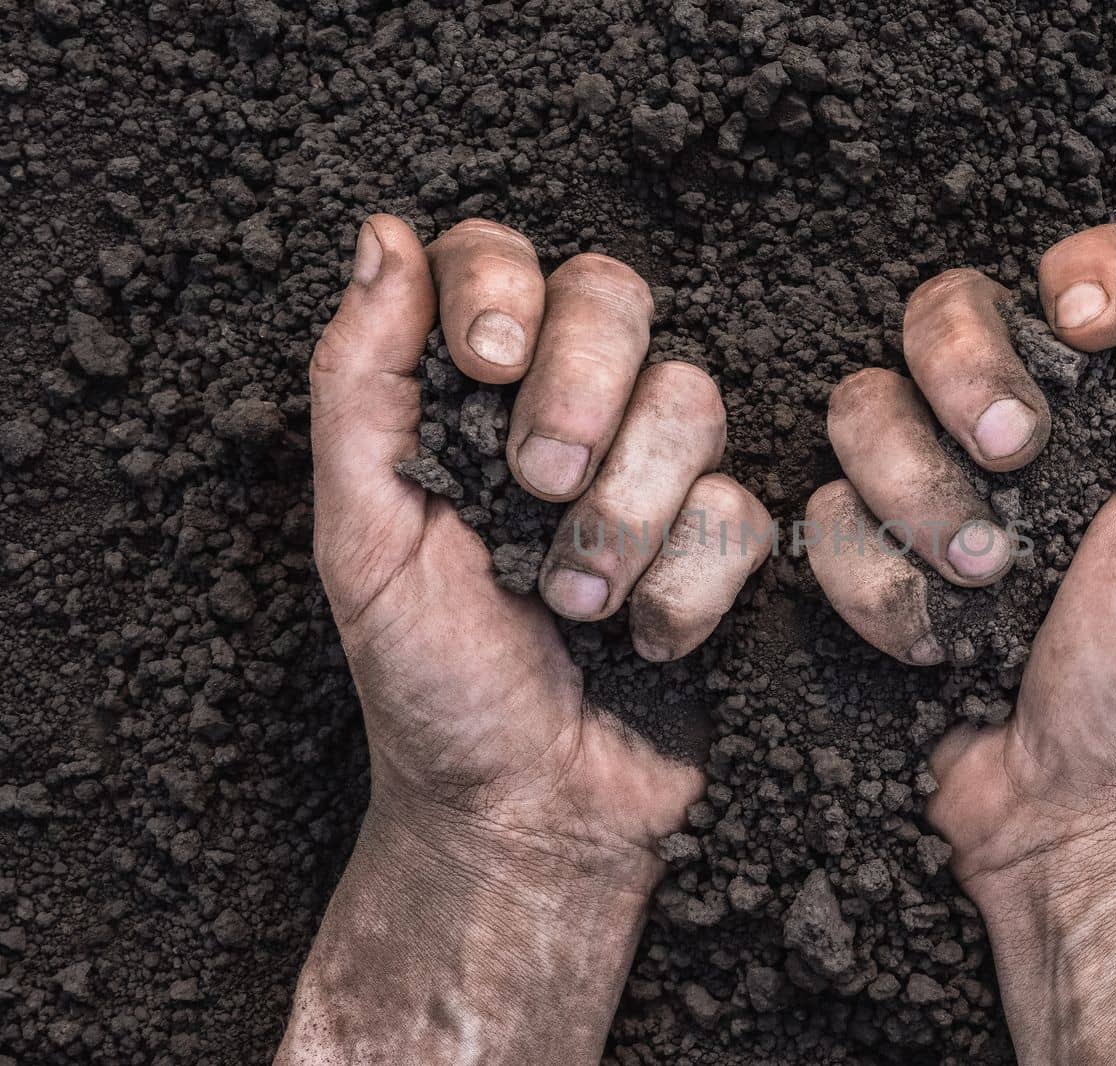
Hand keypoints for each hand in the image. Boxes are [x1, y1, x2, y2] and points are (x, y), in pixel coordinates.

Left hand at [278, 215, 766, 1063]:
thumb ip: (361, 387)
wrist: (530, 806)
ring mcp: (655, 472)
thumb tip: (382, 234)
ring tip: (575, 603)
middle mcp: (569, 411)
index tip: (483, 365)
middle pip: (615, 295)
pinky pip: (740, 511)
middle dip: (581, 390)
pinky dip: (682, 591)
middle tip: (534, 487)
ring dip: (625, 517)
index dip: (504, 287)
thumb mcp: (361, 538)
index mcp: (469, 398)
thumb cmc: (432, 681)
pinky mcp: (724, 540)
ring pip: (691, 400)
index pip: (502, 259)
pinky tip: (641, 643)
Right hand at [806, 222, 1115, 1062]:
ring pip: (860, 409)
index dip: (1068, 274)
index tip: (1085, 329)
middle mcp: (1019, 436)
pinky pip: (826, 520)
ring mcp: (934, 494)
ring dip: (918, 498)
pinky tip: (939, 642)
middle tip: (1014, 452)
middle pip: (939, 312)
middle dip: (961, 372)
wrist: (1074, 824)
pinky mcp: (872, 561)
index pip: (1073, 271)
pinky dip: (881, 588)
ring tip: (985, 580)